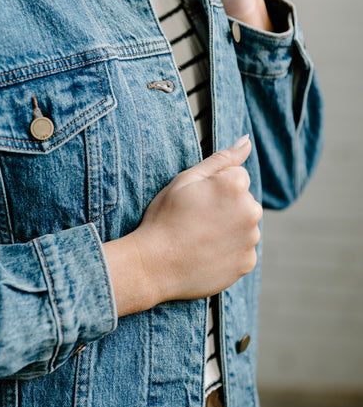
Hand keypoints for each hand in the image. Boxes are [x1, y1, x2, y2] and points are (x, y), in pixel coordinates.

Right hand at [103, 136, 261, 315]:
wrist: (154, 266)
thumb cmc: (166, 218)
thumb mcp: (186, 179)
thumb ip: (222, 158)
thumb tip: (247, 140)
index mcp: (235, 185)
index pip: (237, 176)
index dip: (214, 187)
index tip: (196, 200)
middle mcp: (251, 211)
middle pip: (244, 201)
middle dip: (226, 206)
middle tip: (195, 219)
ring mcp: (251, 239)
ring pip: (244, 225)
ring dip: (229, 228)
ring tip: (198, 238)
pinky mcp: (247, 262)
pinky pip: (242, 250)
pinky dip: (228, 251)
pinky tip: (205, 253)